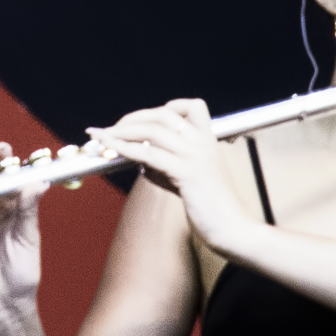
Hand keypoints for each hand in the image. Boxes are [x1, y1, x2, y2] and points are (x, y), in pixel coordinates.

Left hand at [92, 99, 258, 255]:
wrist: (233, 230)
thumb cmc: (210, 207)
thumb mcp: (187, 177)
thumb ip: (166, 162)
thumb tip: (136, 154)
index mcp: (208, 140)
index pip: (190, 106)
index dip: (163, 108)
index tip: (140, 120)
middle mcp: (203, 142)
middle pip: (162, 115)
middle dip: (131, 119)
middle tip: (110, 129)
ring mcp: (197, 156)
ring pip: (154, 131)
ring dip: (122, 131)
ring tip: (102, 137)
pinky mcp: (188, 173)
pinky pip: (151, 155)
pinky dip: (126, 149)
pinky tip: (113, 151)